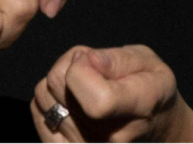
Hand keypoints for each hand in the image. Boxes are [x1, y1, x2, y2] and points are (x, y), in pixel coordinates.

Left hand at [31, 44, 192, 142]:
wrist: (155, 128)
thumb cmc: (151, 89)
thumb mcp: (149, 62)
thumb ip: (118, 59)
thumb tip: (84, 61)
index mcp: (139, 109)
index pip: (97, 100)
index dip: (83, 69)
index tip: (93, 58)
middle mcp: (111, 139)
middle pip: (60, 89)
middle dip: (71, 65)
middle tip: (92, 67)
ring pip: (43, 97)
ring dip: (59, 82)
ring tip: (84, 84)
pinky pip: (38, 115)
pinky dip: (49, 100)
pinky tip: (71, 99)